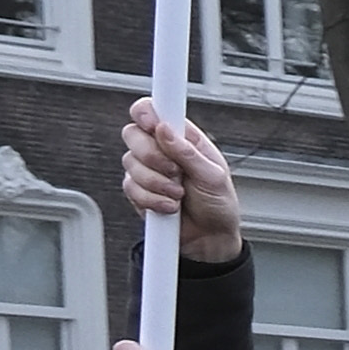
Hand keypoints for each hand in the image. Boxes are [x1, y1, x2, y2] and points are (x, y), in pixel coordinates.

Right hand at [122, 98, 243, 262]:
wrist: (210, 239)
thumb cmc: (218, 204)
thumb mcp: (214, 176)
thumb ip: (188, 153)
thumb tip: (165, 130)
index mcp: (182, 137)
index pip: (153, 110)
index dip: (146, 112)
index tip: (151, 124)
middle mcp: (160, 149)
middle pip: (132, 134)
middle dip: (153, 156)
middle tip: (176, 172)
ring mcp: (146, 169)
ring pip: (130, 163)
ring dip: (157, 183)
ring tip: (180, 194)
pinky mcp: (138, 190)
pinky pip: (130, 188)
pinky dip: (152, 200)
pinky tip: (170, 206)